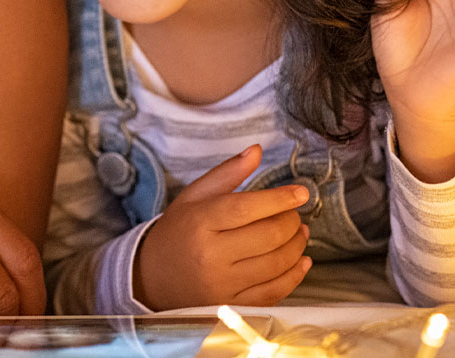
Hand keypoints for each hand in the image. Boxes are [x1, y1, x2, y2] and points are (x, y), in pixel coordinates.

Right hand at [132, 146, 311, 310]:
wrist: (153, 278)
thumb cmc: (178, 232)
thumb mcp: (194, 197)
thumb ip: (227, 173)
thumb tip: (257, 150)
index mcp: (200, 222)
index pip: (247, 208)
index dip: (280, 199)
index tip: (301, 193)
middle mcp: (211, 255)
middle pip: (268, 236)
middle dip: (292, 221)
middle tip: (294, 213)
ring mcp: (223, 284)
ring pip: (277, 263)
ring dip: (297, 245)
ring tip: (299, 232)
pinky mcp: (233, 305)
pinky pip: (274, 291)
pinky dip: (294, 275)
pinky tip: (301, 260)